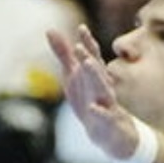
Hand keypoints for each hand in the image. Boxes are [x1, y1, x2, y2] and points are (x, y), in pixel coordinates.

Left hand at [47, 26, 141, 162]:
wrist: (112, 134)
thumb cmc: (91, 99)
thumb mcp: (73, 76)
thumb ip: (64, 54)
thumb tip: (50, 29)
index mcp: (95, 77)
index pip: (93, 57)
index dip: (88, 43)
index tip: (81, 28)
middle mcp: (103, 88)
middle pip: (97, 72)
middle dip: (88, 59)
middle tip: (79, 48)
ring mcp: (109, 105)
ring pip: (104, 90)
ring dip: (96, 77)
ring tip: (87, 64)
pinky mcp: (110, 123)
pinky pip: (106, 117)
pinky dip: (100, 112)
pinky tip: (93, 107)